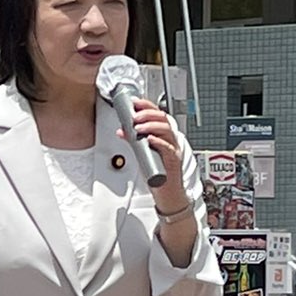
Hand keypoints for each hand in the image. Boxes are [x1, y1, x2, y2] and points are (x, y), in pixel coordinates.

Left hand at [126, 101, 190, 218]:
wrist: (167, 193)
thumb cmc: (157, 173)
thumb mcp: (143, 153)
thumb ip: (134, 141)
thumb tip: (122, 130)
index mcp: (164, 135)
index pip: (158, 115)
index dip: (147, 106)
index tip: (135, 103)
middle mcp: (170, 140)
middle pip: (163, 120)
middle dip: (148, 114)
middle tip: (135, 116)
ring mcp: (173, 150)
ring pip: (167, 131)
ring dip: (151, 126)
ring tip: (138, 127)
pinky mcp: (173, 161)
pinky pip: (168, 148)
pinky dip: (159, 142)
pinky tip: (149, 139)